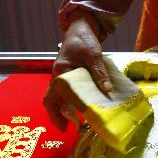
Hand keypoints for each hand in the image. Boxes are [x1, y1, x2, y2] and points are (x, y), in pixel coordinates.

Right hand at [43, 12, 109, 130]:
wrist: (80, 29)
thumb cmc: (84, 40)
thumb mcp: (94, 55)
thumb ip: (99, 73)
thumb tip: (106, 91)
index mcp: (61, 72)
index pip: (58, 95)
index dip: (63, 110)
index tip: (71, 122)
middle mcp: (57, 76)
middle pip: (51, 99)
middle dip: (56, 115)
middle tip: (66, 128)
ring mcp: (61, 77)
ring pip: (56, 97)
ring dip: (62, 110)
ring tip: (72, 123)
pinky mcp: (67, 76)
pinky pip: (63, 93)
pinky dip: (68, 102)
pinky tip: (78, 108)